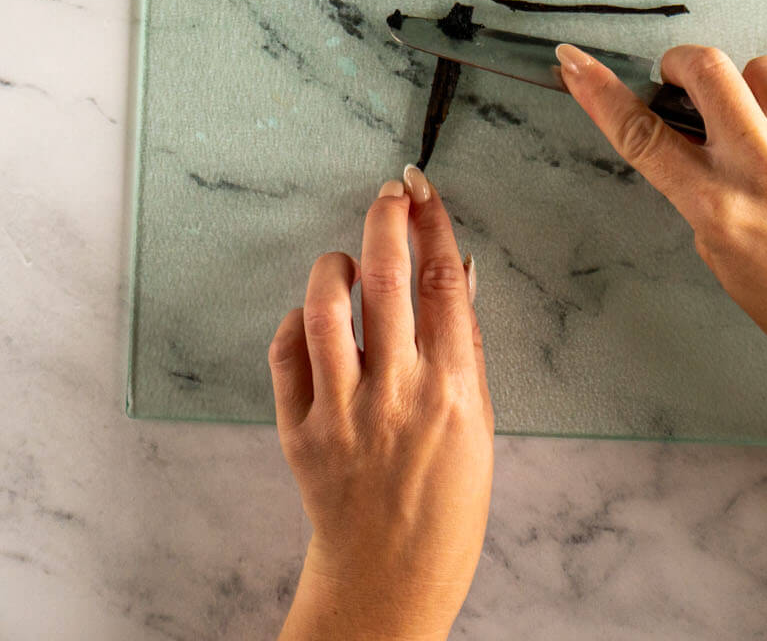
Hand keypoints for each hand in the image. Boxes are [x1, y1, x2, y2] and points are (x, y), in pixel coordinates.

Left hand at [270, 166, 493, 640]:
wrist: (393, 575)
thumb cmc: (445, 502)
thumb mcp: (480, 421)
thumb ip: (464, 345)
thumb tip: (456, 271)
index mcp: (453, 389)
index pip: (443, 281)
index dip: (434, 223)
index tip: (424, 191)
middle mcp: (398, 394)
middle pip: (388, 278)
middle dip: (386, 219)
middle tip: (388, 193)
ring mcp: (344, 412)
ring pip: (325, 308)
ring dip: (336, 266)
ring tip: (348, 263)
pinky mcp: (300, 431)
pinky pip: (286, 353)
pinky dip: (296, 322)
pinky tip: (313, 319)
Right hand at [556, 43, 766, 399]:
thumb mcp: (724, 259)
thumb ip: (703, 195)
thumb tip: (694, 135)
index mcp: (720, 209)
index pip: (643, 135)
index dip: (599, 93)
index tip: (575, 63)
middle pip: (707, 69)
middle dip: (685, 64)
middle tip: (687, 81)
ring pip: (765, 69)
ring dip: (753, 91)